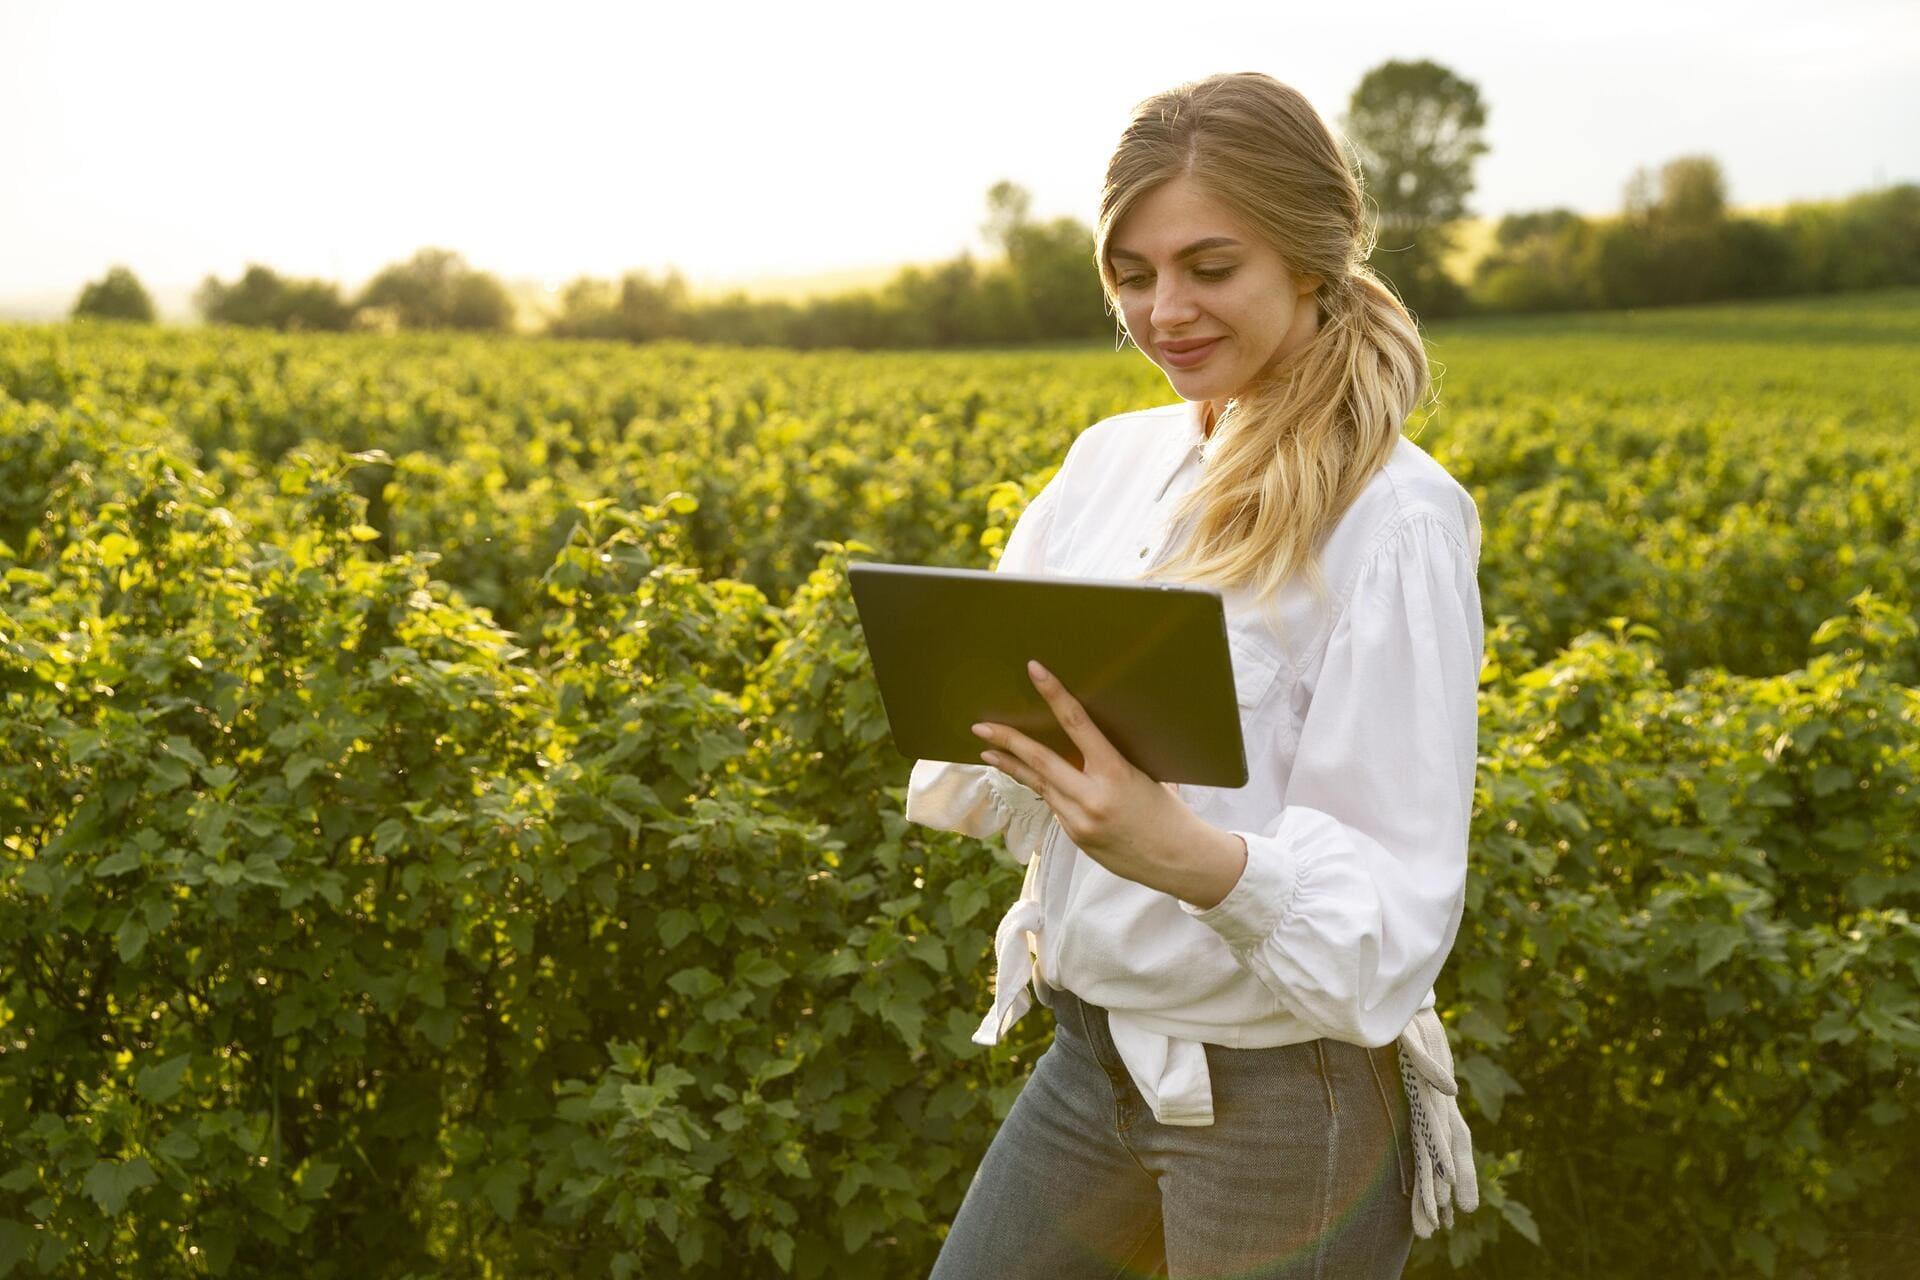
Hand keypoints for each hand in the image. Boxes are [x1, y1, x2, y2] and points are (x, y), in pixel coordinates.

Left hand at [971, 660, 1246, 906]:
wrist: (1178, 861)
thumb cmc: (1168, 811)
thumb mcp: (1145, 774)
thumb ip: (1111, 759)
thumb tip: (1084, 738)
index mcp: (1115, 772)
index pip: (1078, 724)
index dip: (1054, 694)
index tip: (1034, 671)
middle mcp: (1092, 797)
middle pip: (1039, 761)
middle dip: (1007, 741)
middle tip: (980, 726)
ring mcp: (1079, 821)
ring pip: (1040, 785)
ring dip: (1015, 767)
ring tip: (989, 751)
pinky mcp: (1075, 838)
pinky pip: (1054, 805)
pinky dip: (1047, 790)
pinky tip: (1038, 781)